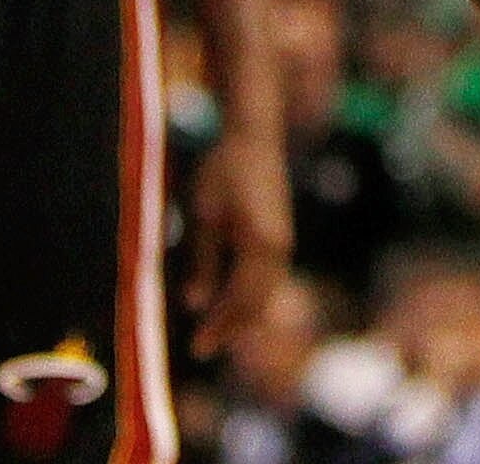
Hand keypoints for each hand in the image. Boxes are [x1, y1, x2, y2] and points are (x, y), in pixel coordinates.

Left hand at [184, 124, 292, 361]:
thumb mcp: (206, 215)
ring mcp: (283, 240)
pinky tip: (230, 301)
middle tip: (202, 347)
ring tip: (216, 331)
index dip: (220, 326)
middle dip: (232, 327)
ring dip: (242, 314)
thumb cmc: (224, 170)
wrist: (253, 134)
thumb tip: (196, 304)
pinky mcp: (280, 233)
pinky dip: (250, 295)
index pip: (242, 300)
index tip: (197, 347)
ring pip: (266, 292)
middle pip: (258, 302)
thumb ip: (204, 261)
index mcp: (261, 244)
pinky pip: (267, 277)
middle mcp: (279, 247)